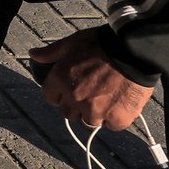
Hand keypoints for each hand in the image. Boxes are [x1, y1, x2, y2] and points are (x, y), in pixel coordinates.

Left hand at [30, 29, 152, 130]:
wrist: (134, 50)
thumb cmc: (101, 44)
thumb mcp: (71, 43)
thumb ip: (50, 53)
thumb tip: (33, 55)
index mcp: (60, 80)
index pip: (51, 98)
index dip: (60, 94)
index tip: (69, 90)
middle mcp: (75, 98)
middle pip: (68, 113)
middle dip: (76, 106)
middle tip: (90, 94)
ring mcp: (96, 110)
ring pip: (90, 121)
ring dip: (96, 113)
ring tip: (107, 98)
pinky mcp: (117, 117)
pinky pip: (112, 125)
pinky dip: (116, 118)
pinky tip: (120, 104)